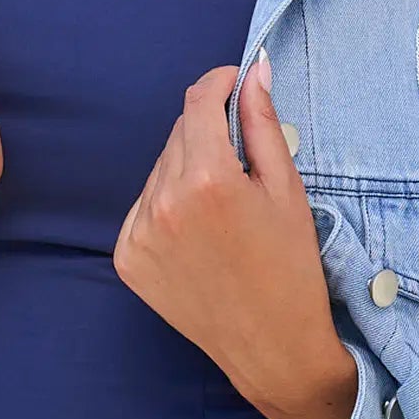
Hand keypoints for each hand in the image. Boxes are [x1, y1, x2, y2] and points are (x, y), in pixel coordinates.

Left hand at [112, 51, 357, 418]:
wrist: (272, 347)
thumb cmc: (291, 267)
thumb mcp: (286, 189)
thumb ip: (263, 124)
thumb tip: (253, 71)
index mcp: (207, 179)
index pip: (198, 101)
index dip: (219, 83)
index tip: (236, 82)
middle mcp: (162, 202)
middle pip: (179, 134)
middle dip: (209, 132)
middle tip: (243, 160)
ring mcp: (138, 233)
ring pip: (159, 170)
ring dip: (187, 170)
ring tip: (223, 208)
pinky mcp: (126, 258)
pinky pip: (144, 208)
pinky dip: (167, 207)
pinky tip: (200, 233)